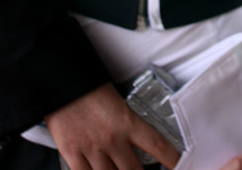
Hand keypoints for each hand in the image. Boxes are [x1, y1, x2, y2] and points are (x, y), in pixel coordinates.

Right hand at [45, 82, 179, 169]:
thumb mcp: (116, 102)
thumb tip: (134, 142)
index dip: (171, 159)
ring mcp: (93, 149)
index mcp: (127, 121)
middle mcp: (113, 138)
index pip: (157, 144)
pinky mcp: (72, 155)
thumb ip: (126, 123)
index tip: (180, 165)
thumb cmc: (88, 88)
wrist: (61, 81)